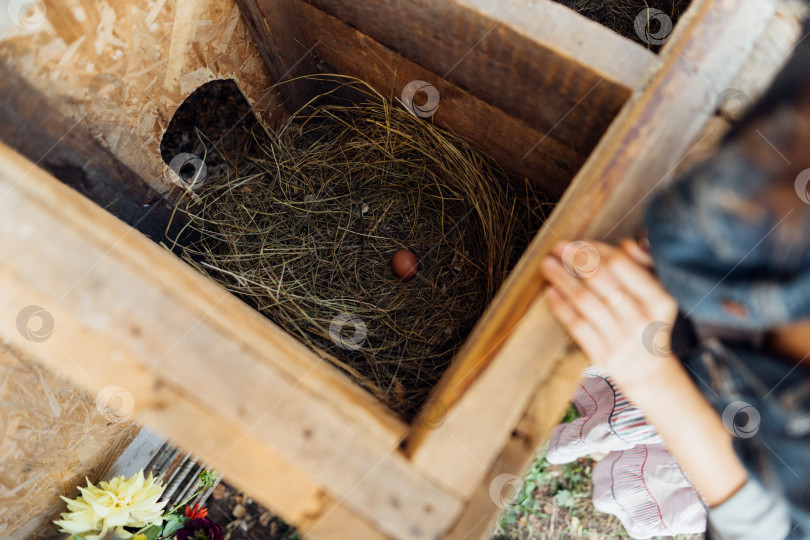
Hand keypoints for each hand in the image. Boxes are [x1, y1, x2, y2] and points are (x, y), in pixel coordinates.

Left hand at [540, 239, 678, 391]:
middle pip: (600, 280)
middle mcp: (642, 320)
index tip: (580, 242)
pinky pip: (576, 325)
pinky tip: (550, 291)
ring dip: (562, 278)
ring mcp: (621, 340)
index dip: (596, 250)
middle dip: (576, 260)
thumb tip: (627, 244)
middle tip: (559, 247)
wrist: (648, 371)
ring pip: (584, 301)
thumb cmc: (647, 322)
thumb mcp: (657, 296)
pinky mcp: (603, 356)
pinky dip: (560, 305)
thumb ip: (645, 266)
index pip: (621, 265)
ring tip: (547, 265)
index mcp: (659, 300)